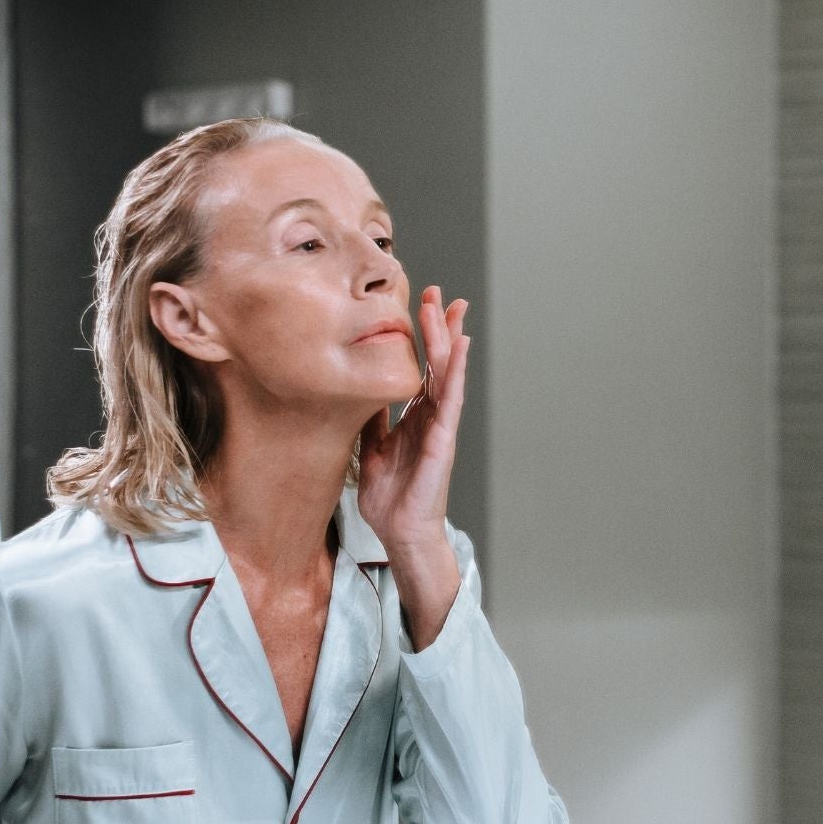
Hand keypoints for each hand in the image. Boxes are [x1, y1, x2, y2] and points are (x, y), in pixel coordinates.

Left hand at [359, 287, 469, 647]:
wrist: (401, 531)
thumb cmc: (391, 498)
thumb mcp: (371, 450)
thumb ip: (373, 422)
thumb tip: (363, 394)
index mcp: (416, 418)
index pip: (423, 368)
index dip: (423, 338)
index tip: (420, 306)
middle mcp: (432, 417)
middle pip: (440, 362)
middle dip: (440, 326)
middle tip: (439, 291)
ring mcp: (441, 426)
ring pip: (448, 373)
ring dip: (449, 338)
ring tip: (450, 308)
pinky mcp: (443, 439)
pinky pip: (451, 399)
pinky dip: (456, 371)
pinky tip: (459, 347)